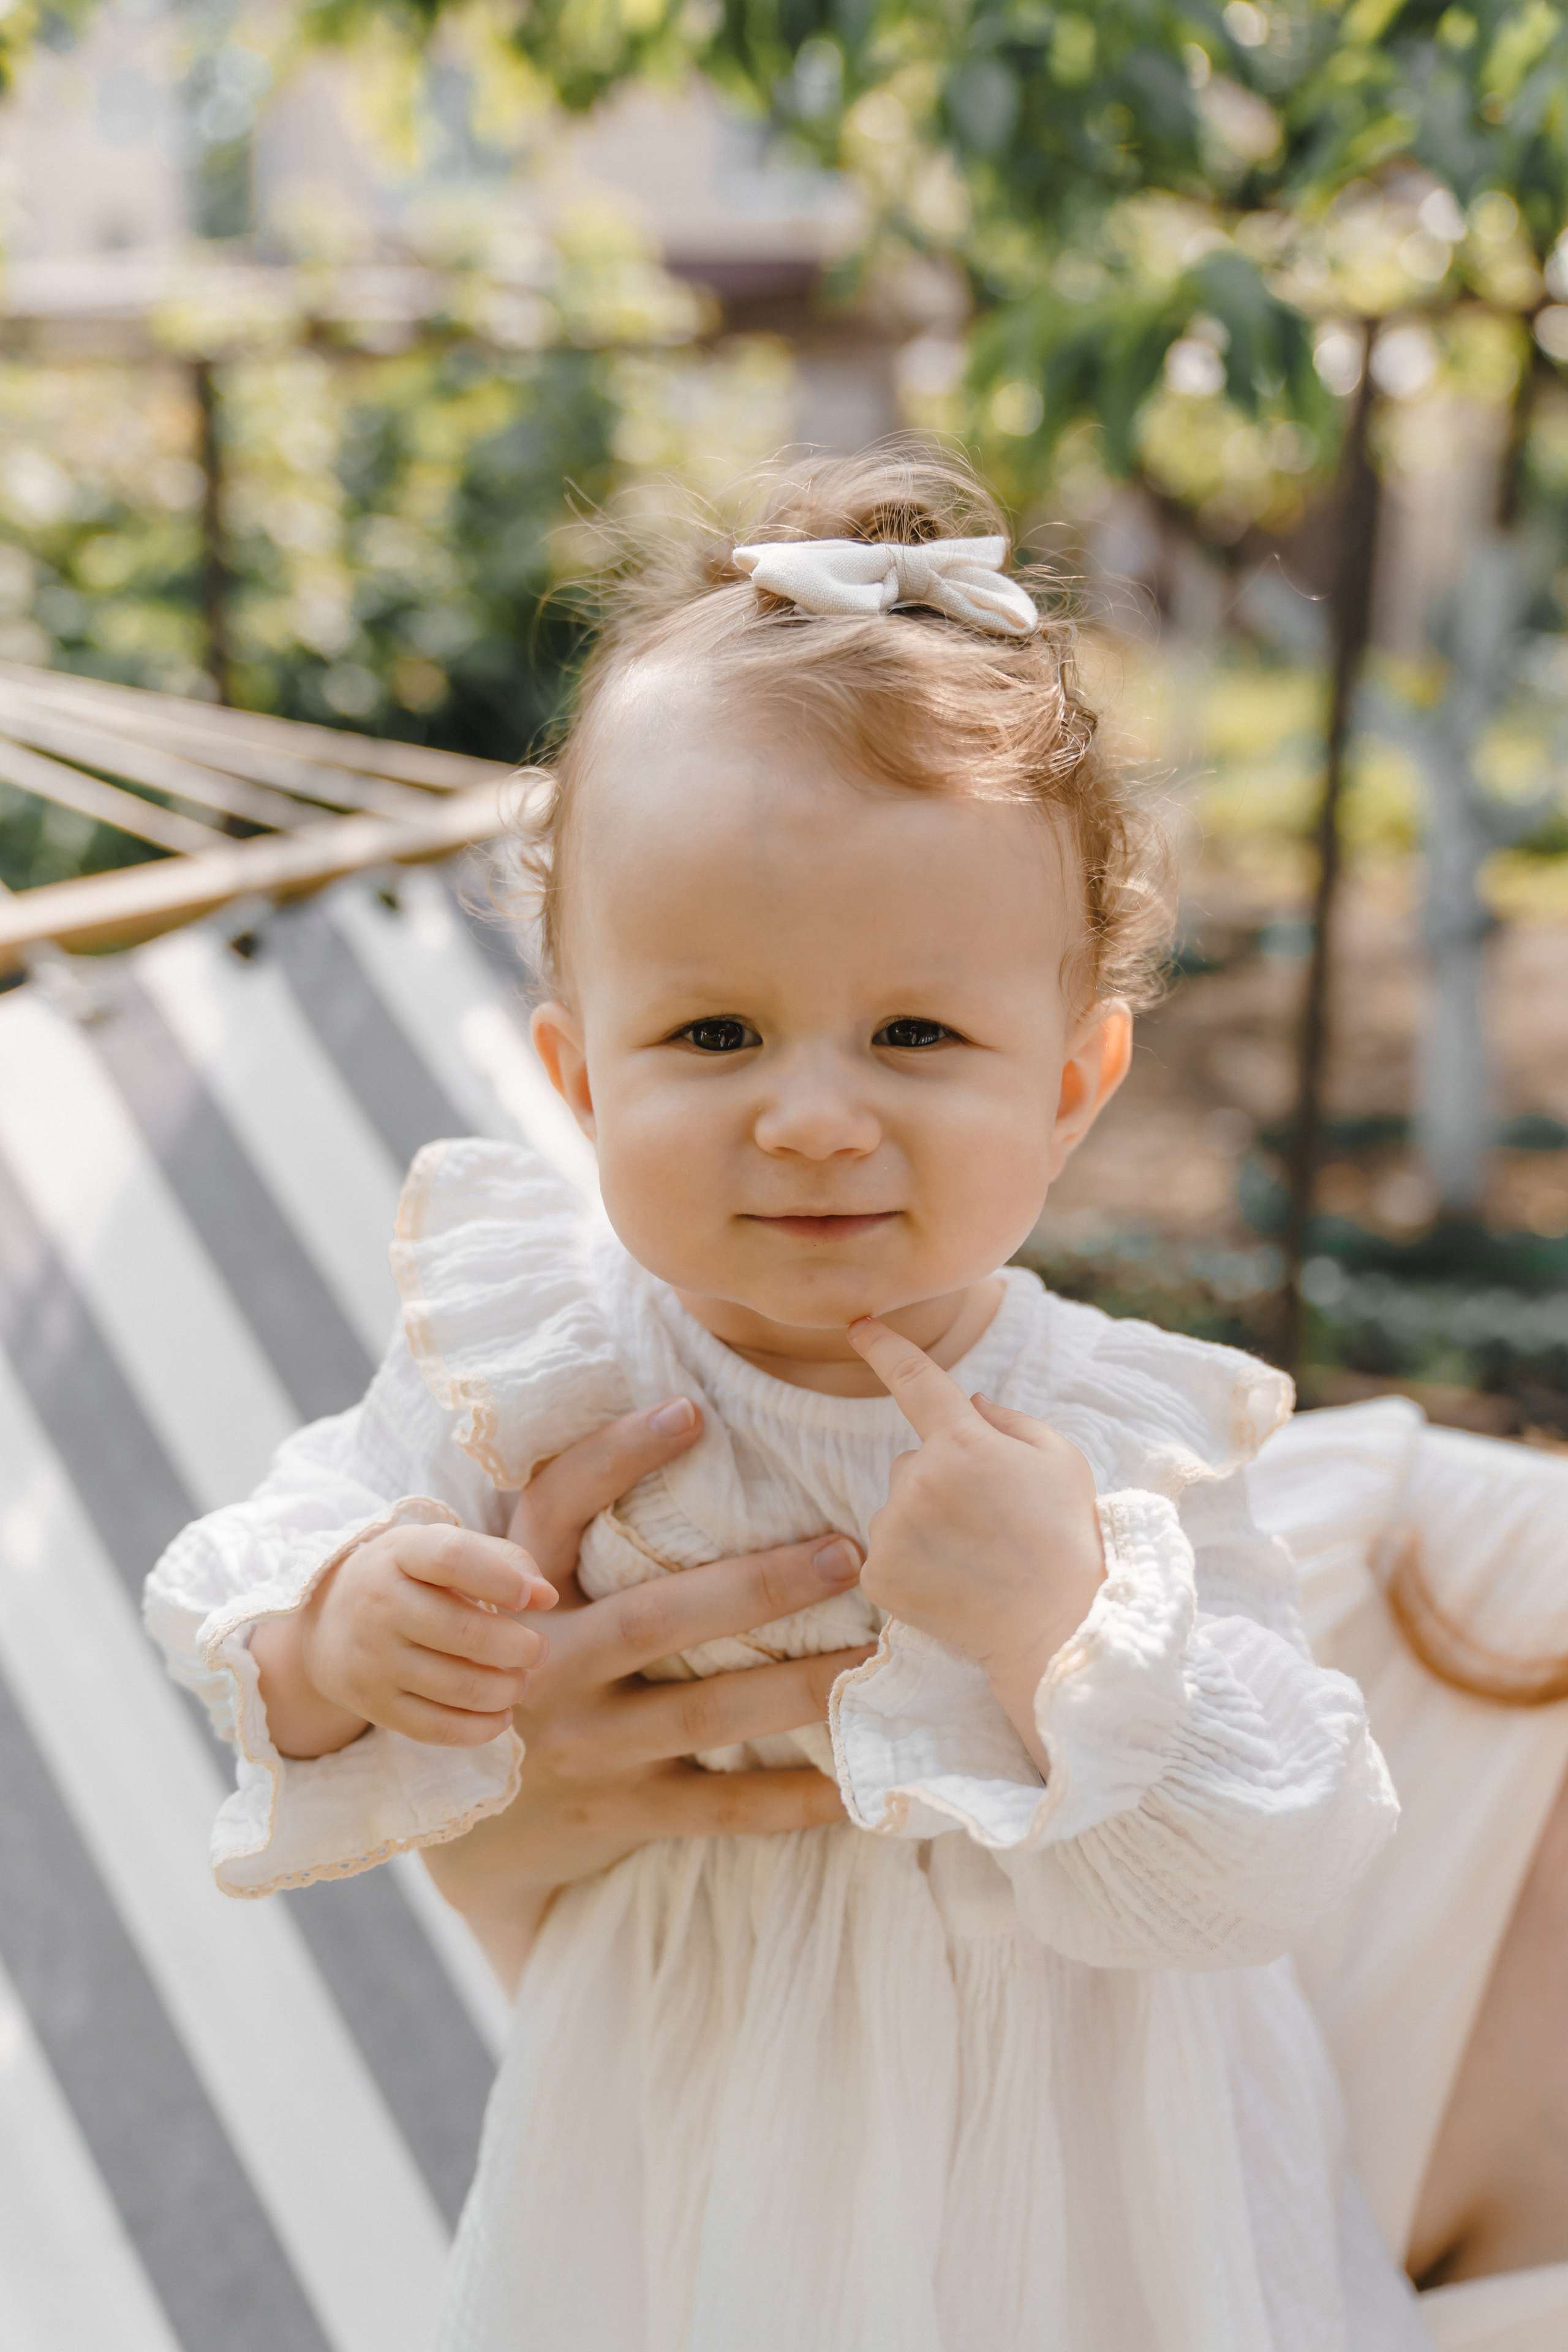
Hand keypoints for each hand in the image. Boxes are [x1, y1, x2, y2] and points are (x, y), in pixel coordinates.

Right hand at [252, 1522, 559, 1759]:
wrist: (327, 1621)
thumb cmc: (406, 1578)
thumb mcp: (440, 1549)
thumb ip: (501, 1560)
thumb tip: (547, 1596)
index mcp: (399, 1555)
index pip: (452, 1559)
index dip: (502, 1579)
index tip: (536, 1598)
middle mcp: (379, 1606)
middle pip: (465, 1632)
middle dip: (520, 1647)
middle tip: (539, 1650)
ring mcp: (374, 1660)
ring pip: (457, 1686)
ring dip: (507, 1689)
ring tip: (521, 1681)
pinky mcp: (375, 1706)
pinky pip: (437, 1728)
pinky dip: (481, 1728)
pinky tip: (502, 1715)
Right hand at [418, 1398, 872, 1988]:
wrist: (475, 1833)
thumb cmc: (528, 1680)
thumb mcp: (525, 1605)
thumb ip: (578, 1541)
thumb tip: (680, 1424)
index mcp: (525, 1599)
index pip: (556, 1507)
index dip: (615, 1455)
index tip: (692, 1411)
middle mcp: (546, 1667)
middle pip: (657, 1617)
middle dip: (760, 1585)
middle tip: (849, 1553)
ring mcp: (585, 1747)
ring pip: (706, 1711)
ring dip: (799, 1684)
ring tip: (875, 1655)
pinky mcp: (620, 1813)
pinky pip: (720, 1805)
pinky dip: (791, 1797)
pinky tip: (853, 1778)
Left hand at [848, 1316, 1105, 1771]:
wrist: (1056, 1629)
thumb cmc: (1066, 1539)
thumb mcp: (1060, 1461)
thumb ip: (1009, 1420)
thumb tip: (968, 1402)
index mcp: (964, 1443)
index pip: (915, 1380)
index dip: (885, 1347)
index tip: (857, 1324)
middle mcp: (918, 1479)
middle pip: (912, 1460)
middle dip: (942, 1479)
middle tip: (991, 1521)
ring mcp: (893, 1529)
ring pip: (898, 1507)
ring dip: (925, 1522)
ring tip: (977, 1557)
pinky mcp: (878, 1574)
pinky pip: (887, 1550)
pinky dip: (911, 1562)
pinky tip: (952, 1581)